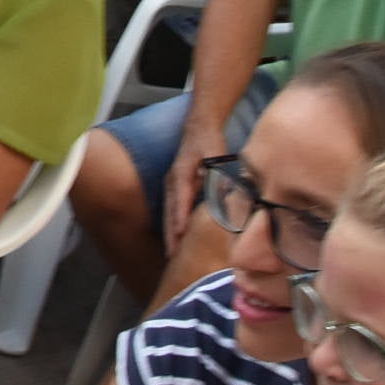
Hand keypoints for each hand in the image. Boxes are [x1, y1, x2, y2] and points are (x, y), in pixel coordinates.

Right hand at [160, 130, 212, 254]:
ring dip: (169, 233)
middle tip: (172, 256)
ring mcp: (171, 184)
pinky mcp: (175, 188)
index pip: (181, 199)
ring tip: (172, 254)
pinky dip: (173, 225)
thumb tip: (216, 188)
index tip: (180, 234)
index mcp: (182, 174)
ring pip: (168, 213)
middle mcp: (172, 181)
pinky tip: (177, 239)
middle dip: (170, 234)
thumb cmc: (208, 142)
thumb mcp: (215, 154)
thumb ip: (214, 171)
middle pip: (170, 211)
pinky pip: (172, 209)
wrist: (198, 128)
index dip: (180, 217)